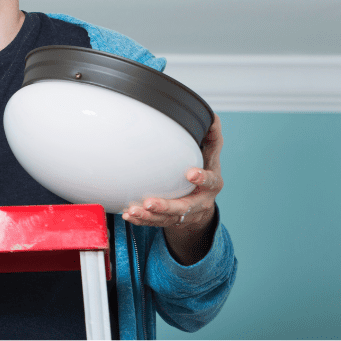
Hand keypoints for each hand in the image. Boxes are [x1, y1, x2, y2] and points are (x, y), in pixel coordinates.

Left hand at [122, 114, 223, 264]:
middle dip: (167, 206)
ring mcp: (184, 213)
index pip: (210, 181)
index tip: (191, 173)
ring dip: (149, 216)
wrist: (203, 202)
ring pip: (167, 218)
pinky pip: (155, 223)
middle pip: (185, 207)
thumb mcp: (211, 152)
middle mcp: (199, 201)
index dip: (202, 178)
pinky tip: (129, 215)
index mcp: (211, 184)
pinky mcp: (170, 220)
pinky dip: (141, 221)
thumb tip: (211, 116)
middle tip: (150, 202)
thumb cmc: (204, 169)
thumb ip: (211, 135)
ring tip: (132, 210)